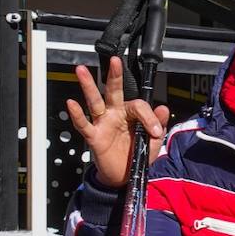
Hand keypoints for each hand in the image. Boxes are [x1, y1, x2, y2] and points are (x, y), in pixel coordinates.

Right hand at [67, 57, 169, 188]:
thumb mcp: (153, 141)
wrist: (124, 176)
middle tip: (115, 60)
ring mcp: (103, 123)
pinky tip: (71, 103)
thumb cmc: (136, 155)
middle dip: (114, 75)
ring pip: (95, 101)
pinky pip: (84, 124)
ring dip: (88, 86)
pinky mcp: (94, 136)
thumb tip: (163, 108)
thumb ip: (158, 125)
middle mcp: (116, 114)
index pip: (138, 105)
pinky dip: (77, 114)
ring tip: (81, 71)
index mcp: (131, 114)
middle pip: (114, 91)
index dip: (148, 117)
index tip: (155, 131)